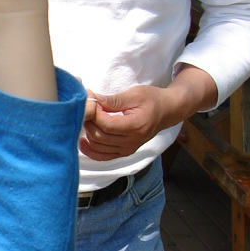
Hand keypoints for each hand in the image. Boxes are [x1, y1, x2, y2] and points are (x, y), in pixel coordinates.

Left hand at [82, 66, 217, 159]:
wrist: (166, 112)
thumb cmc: (152, 100)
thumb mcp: (134, 94)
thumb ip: (112, 100)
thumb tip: (91, 99)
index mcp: (136, 126)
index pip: (106, 124)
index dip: (93, 112)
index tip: (89, 99)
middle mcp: (131, 142)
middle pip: (99, 136)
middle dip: (88, 121)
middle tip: (85, 107)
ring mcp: (127, 150)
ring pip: (98, 146)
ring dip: (87, 132)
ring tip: (86, 118)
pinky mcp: (123, 153)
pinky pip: (102, 156)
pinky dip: (90, 149)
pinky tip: (82, 140)